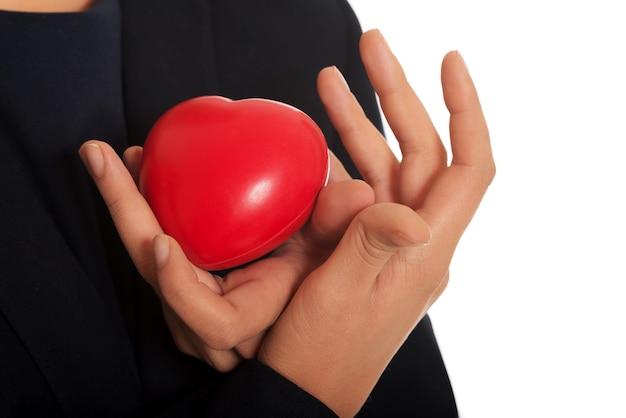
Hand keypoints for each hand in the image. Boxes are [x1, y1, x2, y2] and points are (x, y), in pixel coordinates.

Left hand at [79, 141, 373, 371]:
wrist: (318, 290)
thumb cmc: (335, 280)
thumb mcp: (348, 255)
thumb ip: (354, 230)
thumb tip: (359, 193)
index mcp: (256, 317)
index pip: (212, 322)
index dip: (182, 290)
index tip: (162, 242)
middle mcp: (218, 318)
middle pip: (156, 278)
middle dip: (126, 213)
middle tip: (103, 158)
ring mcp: (199, 303)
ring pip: (147, 264)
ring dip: (128, 209)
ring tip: (119, 161)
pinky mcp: (192, 284)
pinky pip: (156, 252)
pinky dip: (144, 212)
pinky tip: (143, 178)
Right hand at [257, 29, 494, 416]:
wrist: (305, 390)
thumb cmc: (323, 353)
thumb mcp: (341, 296)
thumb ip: (372, 243)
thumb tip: (405, 207)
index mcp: (425, 250)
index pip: (469, 167)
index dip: (467, 110)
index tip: (448, 63)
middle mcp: (415, 240)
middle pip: (419, 152)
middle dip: (395, 96)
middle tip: (368, 48)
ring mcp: (389, 242)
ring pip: (383, 167)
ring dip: (358, 123)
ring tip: (328, 80)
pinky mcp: (364, 248)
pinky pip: (359, 193)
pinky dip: (339, 160)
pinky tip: (316, 140)